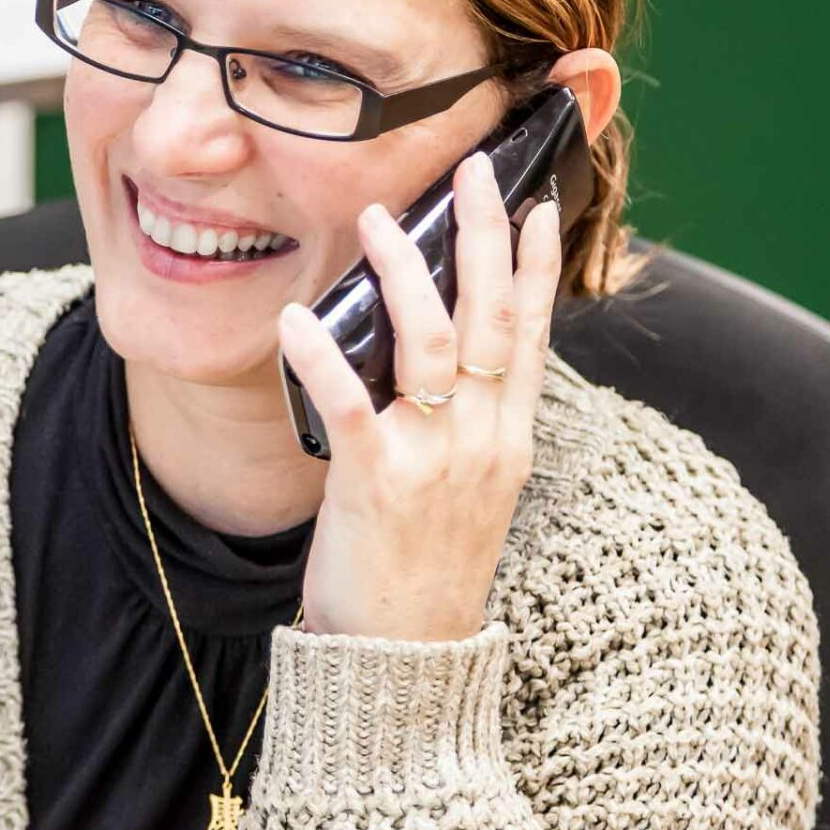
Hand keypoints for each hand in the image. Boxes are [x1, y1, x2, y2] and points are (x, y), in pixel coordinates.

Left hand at [276, 150, 562, 641]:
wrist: (406, 661)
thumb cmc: (426, 569)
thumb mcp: (469, 491)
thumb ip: (464, 424)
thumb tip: (441, 355)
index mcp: (508, 440)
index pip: (530, 335)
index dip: (533, 265)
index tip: (533, 203)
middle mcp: (483, 441)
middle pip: (491, 318)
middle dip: (483, 235)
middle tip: (472, 168)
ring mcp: (434, 461)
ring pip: (430, 342)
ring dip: (404, 272)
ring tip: (377, 217)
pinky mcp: (375, 484)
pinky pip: (349, 404)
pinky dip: (322, 354)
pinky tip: (296, 316)